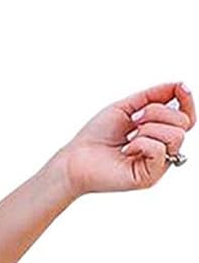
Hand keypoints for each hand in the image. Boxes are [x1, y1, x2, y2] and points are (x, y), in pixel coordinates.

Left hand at [58, 80, 194, 195]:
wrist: (76, 158)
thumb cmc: (96, 136)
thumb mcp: (127, 107)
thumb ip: (154, 96)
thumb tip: (179, 85)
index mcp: (159, 134)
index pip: (186, 118)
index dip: (187, 101)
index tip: (180, 88)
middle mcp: (162, 150)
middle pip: (183, 123)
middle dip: (157, 113)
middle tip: (133, 121)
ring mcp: (157, 165)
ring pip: (176, 136)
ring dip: (149, 128)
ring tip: (130, 136)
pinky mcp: (149, 177)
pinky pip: (159, 151)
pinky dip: (141, 144)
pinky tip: (127, 149)